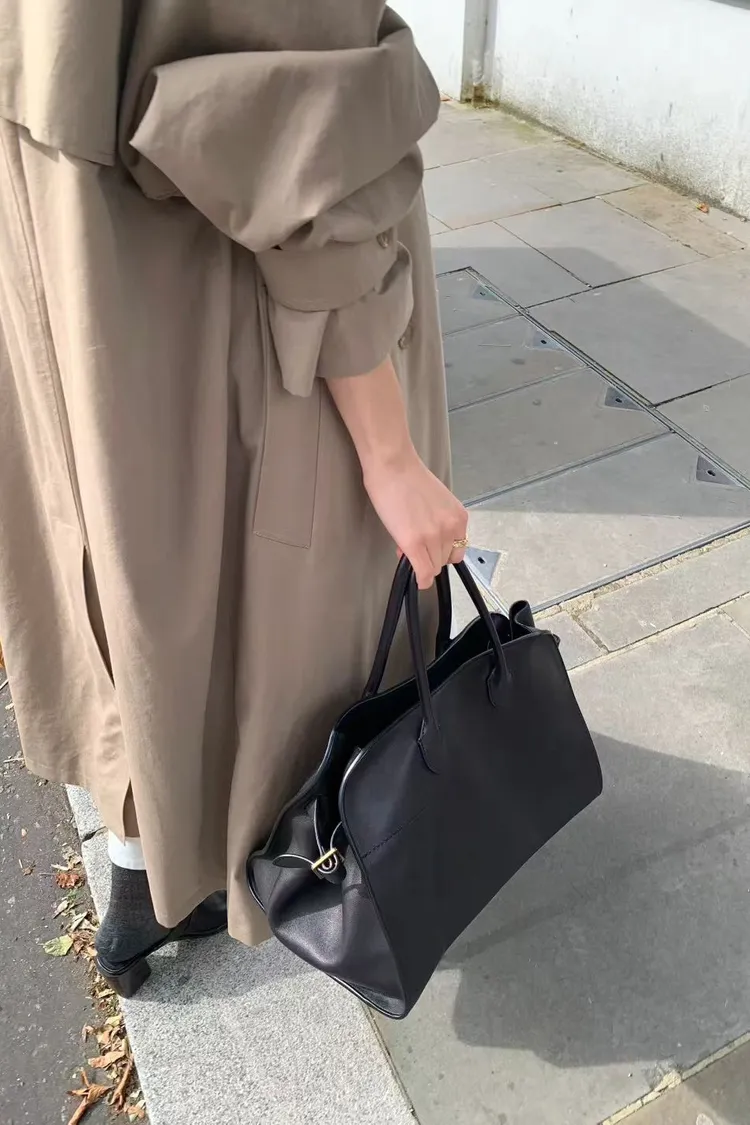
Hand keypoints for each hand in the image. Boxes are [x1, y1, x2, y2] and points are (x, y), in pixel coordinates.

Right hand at [363, 447, 468, 589]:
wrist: (392, 465)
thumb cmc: (407, 477)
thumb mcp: (436, 502)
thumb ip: (437, 523)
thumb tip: (427, 542)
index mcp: (459, 517)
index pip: (457, 549)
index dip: (440, 551)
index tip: (429, 548)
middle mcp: (451, 528)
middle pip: (444, 560)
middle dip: (429, 556)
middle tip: (412, 545)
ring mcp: (434, 537)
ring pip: (433, 567)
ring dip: (420, 563)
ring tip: (405, 546)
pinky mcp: (415, 543)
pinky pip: (424, 573)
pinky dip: (421, 580)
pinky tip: (416, 578)